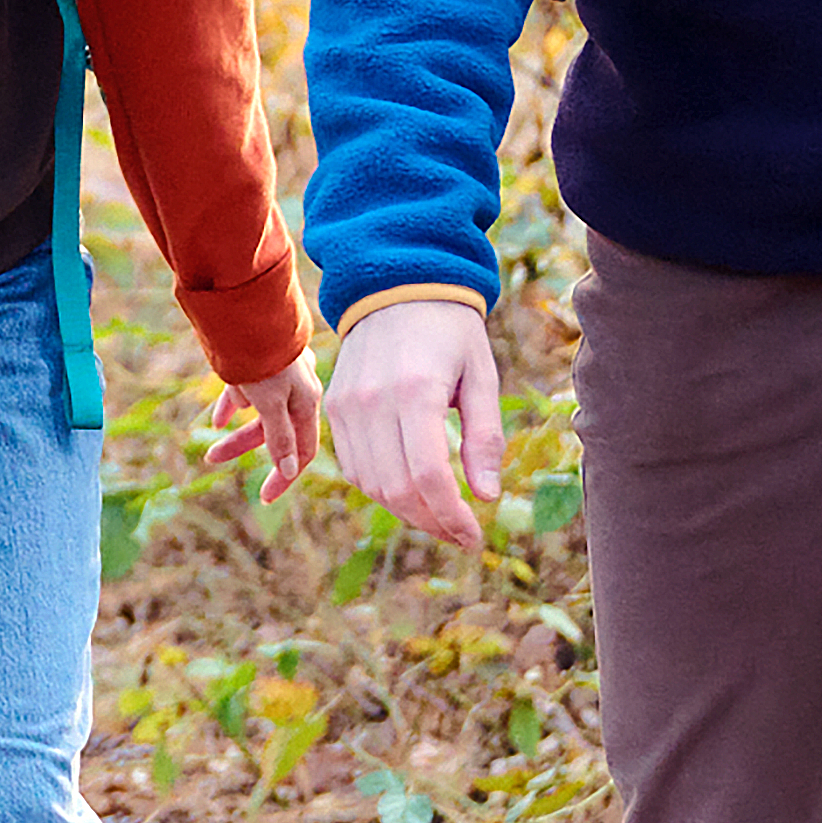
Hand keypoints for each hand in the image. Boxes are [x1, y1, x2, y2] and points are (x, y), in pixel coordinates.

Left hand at [197, 360, 325, 490]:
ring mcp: (280, 377)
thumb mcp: (271, 402)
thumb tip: (290, 471)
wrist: (250, 309)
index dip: (285, 476)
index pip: (302, 450)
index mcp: (306, 403)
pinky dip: (231, 404)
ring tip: (214, 423)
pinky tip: (217, 422)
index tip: (265, 498)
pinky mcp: (262, 364)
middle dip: (239, 444)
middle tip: (210, 457)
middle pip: (272, 431)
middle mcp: (297, 392)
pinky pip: (246, 391)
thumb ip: (281, 436)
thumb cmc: (264, 358)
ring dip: (235, 422)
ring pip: (257, 412)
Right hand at [325, 299, 507, 546]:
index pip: (429, 476)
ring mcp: (347, 407)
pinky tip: (410, 489)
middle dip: (432, 522)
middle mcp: (373, 402)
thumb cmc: (450, 331)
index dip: (452, 516)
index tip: (474, 536)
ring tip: (439, 516)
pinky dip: (381, 489)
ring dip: (407, 511)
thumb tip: (487, 496)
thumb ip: (485, 437)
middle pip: (397, 489)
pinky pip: (354, 467)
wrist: (394, 286)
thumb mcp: (481, 377)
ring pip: (372, 485)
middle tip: (461, 534)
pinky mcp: (334, 408)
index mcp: (416, 391)